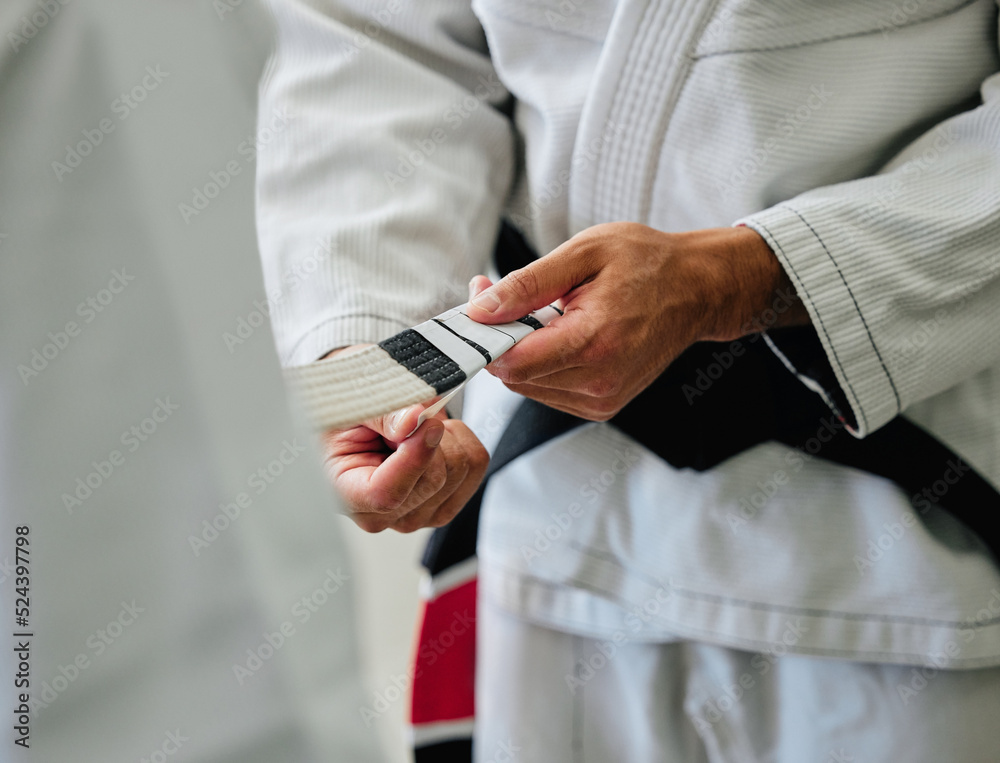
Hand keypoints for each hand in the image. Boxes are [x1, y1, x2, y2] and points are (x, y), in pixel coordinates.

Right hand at [320, 347, 488, 532]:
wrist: (352, 422)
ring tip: (414, 428)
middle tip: (407, 417)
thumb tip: (413, 420)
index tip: (426, 423)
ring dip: (445, 435)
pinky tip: (433, 437)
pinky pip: (476, 465)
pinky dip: (462, 439)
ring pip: (460, 470)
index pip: (388, 494)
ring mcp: (417, 514)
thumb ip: (380, 414)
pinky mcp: (445, 504)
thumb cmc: (342, 418)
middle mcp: (383, 515)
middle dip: (430, 434)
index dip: (414, 458)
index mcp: (347, 495)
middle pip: (434, 479)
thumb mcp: (349, 406)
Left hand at [465, 222, 807, 420]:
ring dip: (519, 352)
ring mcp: (602, 399)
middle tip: (502, 295)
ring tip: (541, 312)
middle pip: (515, 377)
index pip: (513, 363)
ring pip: (527, 387)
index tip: (478, 302)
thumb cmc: (647, 264)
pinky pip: (548, 391)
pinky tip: (557, 334)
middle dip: (498, 339)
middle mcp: (599, 381)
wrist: (696, 289)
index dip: (485, 337)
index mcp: (595, 342)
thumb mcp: (584, 253)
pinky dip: (540, 364)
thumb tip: (481, 309)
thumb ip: (528, 284)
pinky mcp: (602, 405)